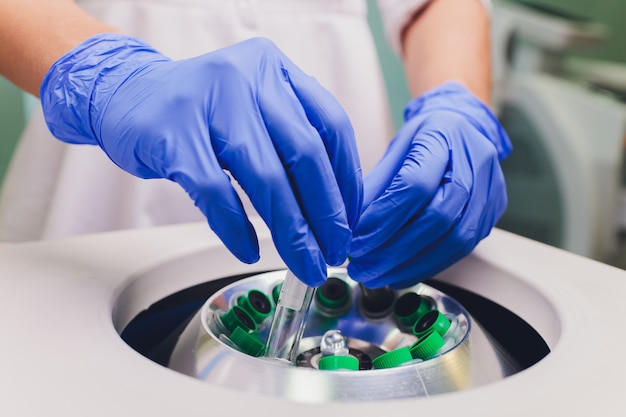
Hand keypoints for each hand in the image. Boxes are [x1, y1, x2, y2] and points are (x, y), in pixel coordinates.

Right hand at [41, 34, 361, 286]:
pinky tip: (248, 250)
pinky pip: (215, 192)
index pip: (331, 127)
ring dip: (291, 230)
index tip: (350, 222)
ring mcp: (209, 103)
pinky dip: (236, 228)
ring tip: (304, 262)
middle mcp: (248, 78)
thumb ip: (290, 142)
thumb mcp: (253, 109)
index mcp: (276, 70)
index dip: (347, 181)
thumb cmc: (200, 110)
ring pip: (265, 177)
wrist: (126, 93)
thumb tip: (331, 208)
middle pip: (305, 154)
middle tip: (335, 252)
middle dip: (326, 213)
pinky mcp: (174, 134)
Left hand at [347, 82, 511, 287]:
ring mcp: (490, 191)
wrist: (464, 130)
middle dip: (393, 250)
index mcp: (444, 136)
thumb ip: (374, 187)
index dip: (383, 218)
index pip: (415, 185)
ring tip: (376, 276)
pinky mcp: (492, 216)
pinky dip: (427, 266)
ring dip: (410, 265)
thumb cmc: (424, 139)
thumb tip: (348, 229)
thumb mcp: (393, 151)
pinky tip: (399, 274)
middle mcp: (475, 163)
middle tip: (361, 267)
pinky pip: (462, 250)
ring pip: (454, 240)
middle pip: (438, 217)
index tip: (355, 241)